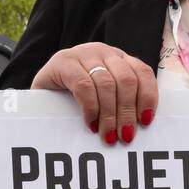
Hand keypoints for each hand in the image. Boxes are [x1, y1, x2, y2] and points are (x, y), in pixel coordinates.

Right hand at [30, 42, 158, 144]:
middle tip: (126, 136)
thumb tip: (141, 127)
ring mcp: (82, 54)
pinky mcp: (63, 62)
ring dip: (110, 115)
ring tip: (108, 136)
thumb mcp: (104, 99)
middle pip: (126, 80)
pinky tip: (90, 123)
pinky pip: (84, 85)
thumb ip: (122, 104)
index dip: (148, 97)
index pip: (143, 72)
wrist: (40, 95)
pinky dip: (91, 107)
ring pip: (107, 84)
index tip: (146, 121)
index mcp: (119, 59)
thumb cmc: (75, 101)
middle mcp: (103, 52)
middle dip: (128, 112)